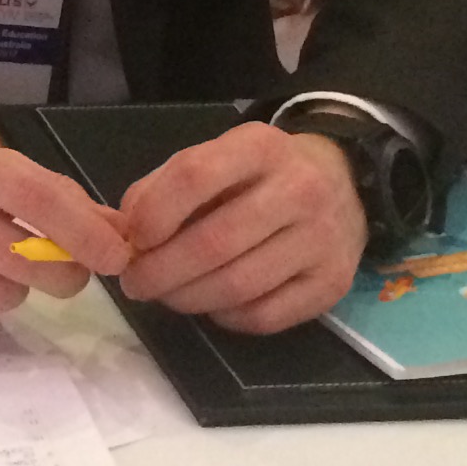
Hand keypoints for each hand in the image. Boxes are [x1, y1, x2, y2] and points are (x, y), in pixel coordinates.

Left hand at [115, 122, 364, 332]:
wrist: (343, 181)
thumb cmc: (260, 174)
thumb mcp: (216, 159)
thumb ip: (162, 188)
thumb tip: (124, 235)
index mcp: (260, 147)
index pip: (194, 176)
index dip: (153, 214)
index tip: (130, 240)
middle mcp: (299, 190)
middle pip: (213, 243)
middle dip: (160, 271)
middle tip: (135, 284)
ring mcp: (322, 239)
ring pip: (237, 286)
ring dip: (187, 299)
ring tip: (166, 295)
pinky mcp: (334, 283)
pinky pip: (265, 316)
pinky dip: (226, 317)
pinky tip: (212, 305)